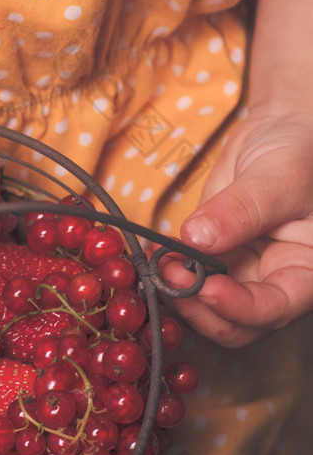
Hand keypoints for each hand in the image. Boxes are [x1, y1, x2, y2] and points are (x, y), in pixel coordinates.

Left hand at [159, 111, 312, 347]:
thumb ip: (242, 210)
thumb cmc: (300, 151)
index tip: (206, 287)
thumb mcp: (279, 177)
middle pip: (235, 324)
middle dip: (199, 306)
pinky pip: (187, 281)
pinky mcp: (213, 260)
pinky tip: (156, 254)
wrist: (283, 131)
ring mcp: (242, 274)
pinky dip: (168, 276)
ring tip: (159, 261)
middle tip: (170, 274)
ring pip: (205, 309)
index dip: (238, 307)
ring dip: (177, 294)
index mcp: (307, 273)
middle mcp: (275, 283)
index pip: (273, 310)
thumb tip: (197, 238)